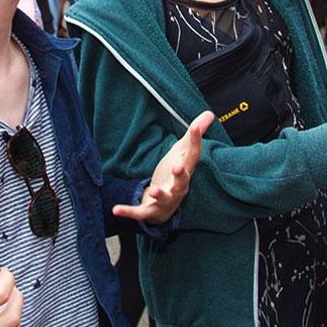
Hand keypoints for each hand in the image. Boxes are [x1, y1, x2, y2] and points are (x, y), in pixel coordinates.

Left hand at [113, 110, 214, 224]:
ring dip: (160, 194)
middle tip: (178, 166)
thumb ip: (194, 134)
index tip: (195, 127)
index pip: (193, 154)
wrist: (165, 205)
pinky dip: (129, 211)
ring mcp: (166, 200)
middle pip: (183, 181)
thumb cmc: (175, 175)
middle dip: (181, 174)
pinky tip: (116, 209)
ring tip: (154, 190)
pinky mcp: (151, 211)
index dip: (195, 140)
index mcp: (186, 170)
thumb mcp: (183, 152)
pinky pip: (141, 213)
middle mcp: (179, 187)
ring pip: (165, 199)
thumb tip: (210, 113)